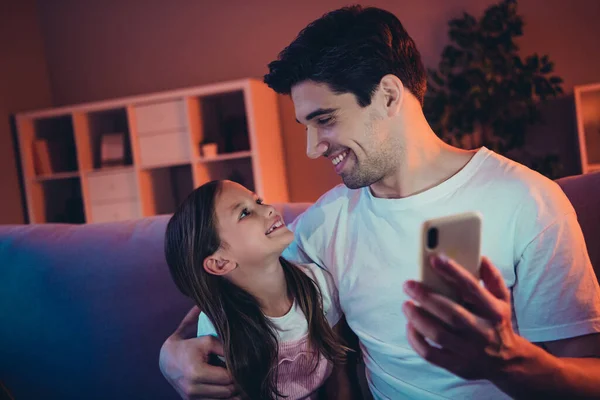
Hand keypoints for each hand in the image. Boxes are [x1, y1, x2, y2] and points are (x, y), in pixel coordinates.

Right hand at [159, 306, 239, 398]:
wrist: (166, 360)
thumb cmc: (188, 347)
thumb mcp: (206, 341)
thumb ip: (225, 347)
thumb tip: (245, 353)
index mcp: (196, 373)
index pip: (228, 378)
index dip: (238, 372)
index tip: (243, 365)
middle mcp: (192, 390)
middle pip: (228, 392)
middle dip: (237, 383)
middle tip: (243, 372)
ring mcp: (191, 399)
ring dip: (232, 393)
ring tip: (236, 381)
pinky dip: (224, 399)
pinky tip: (227, 388)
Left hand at [402, 255, 528, 380]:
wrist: (508, 362)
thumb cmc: (498, 324)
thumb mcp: (502, 300)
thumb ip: (492, 278)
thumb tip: (481, 257)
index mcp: (495, 313)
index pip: (473, 289)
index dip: (454, 272)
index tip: (435, 259)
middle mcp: (483, 332)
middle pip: (451, 314)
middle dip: (427, 297)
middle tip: (408, 284)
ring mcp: (469, 351)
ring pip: (438, 335)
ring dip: (418, 318)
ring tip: (406, 304)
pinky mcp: (457, 366)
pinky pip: (430, 354)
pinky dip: (415, 339)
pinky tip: (410, 325)